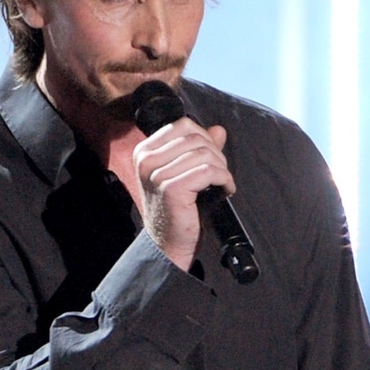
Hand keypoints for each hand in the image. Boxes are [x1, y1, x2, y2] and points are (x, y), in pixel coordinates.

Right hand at [132, 117, 234, 271]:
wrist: (167, 244)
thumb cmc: (174, 210)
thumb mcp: (184, 172)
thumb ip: (199, 149)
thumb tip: (218, 130)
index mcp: (144, 151)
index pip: (183, 125)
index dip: (205, 138)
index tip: (211, 157)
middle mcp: (146, 160)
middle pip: (195, 137)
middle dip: (216, 154)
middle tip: (219, 174)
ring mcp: (156, 174)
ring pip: (204, 153)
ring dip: (221, 168)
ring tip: (221, 183)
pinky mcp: (171, 189)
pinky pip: (208, 171)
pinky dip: (223, 180)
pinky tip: (224, 190)